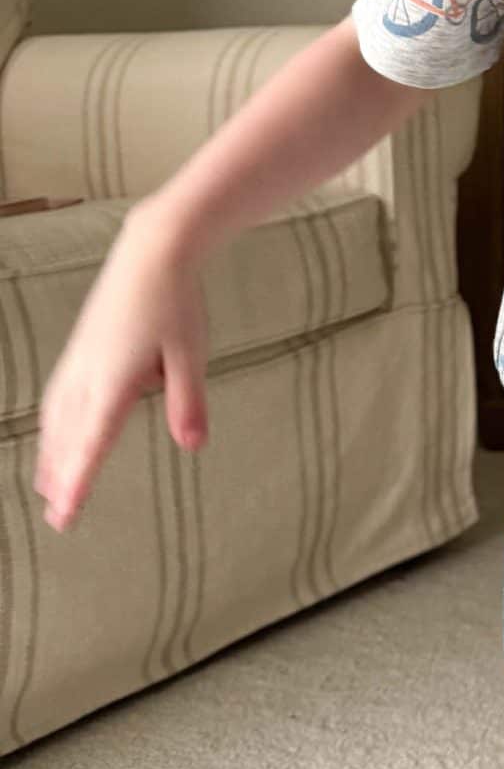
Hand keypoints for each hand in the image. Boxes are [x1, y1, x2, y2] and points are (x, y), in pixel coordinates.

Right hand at [33, 205, 209, 533]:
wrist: (153, 250)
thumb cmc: (175, 301)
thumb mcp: (191, 353)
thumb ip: (188, 401)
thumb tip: (192, 445)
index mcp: (114, 379)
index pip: (93, 442)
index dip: (78, 481)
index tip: (65, 513)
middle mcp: (88, 373)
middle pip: (68, 436)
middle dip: (61, 477)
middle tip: (55, 517)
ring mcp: (80, 358)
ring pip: (57, 417)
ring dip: (51, 453)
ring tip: (46, 486)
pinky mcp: (81, 347)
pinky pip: (59, 396)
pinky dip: (52, 423)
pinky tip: (54, 430)